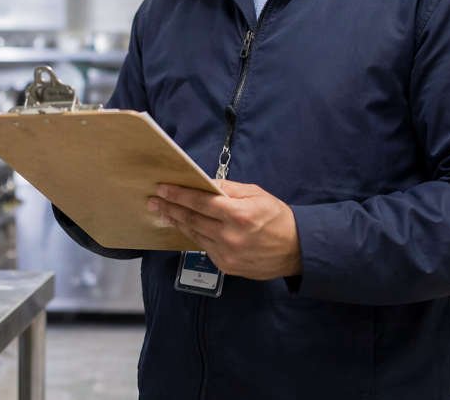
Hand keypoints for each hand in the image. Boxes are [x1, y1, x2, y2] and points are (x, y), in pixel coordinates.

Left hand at [147, 180, 301, 279]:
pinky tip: (184, 227)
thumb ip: (230, 189)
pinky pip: (204, 247)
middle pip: (192, 220)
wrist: (296, 250)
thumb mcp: (256, 194)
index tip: (162, 189)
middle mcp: (230, 236)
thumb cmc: (277, 217)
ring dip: (177, 222)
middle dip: (170, 208)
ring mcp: (227, 254)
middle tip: (153, 201)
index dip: (178, 195)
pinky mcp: (226, 266)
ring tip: (163, 213)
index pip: (200, 202)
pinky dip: (193, 235)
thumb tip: (205, 183)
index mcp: (239, 215)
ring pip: (194, 235)